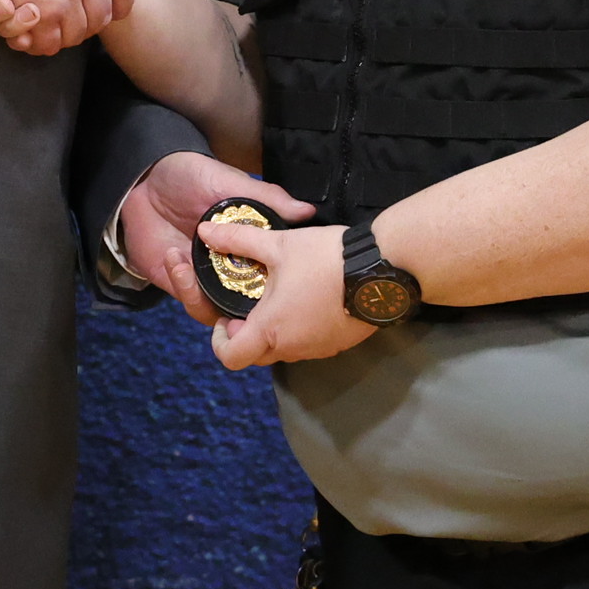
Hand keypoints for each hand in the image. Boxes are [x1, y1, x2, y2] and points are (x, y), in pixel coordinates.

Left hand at [114, 151, 311, 327]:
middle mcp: (233, 270)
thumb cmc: (192, 176)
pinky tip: (175, 258)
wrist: (147, 178)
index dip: (278, 293)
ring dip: (204, 295)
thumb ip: (268, 199)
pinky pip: (189, 299)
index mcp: (251, 250)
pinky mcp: (180, 283)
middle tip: (230, 289)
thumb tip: (307, 211)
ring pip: (216, 311)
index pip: (273, 280)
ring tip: (190, 267)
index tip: (273, 287)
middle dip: (240, 310)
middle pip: (246, 308)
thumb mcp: (231, 182)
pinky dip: (183, 285)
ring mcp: (206, 279)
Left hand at [200, 216, 384, 370]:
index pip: (230, 357)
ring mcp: (319, 349)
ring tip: (279, 296)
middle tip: (249, 304)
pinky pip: (309, 344)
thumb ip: (238, 240)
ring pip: (284, 350)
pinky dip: (299, 329)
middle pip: (256, 355)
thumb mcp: (278, 244)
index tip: (225, 318)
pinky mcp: (340, 344)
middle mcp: (292, 348)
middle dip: (246, 335)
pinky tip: (307, 299)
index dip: (220, 341)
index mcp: (270, 330)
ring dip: (274, 331)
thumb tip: (203, 231)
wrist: (385, 267)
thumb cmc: (325, 257)